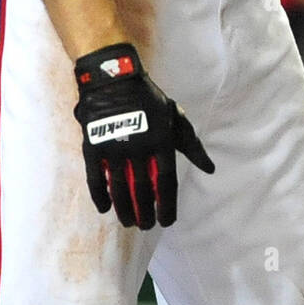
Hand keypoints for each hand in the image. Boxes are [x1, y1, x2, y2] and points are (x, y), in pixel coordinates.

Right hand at [73, 43, 213, 229]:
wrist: (114, 78)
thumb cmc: (149, 99)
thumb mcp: (175, 117)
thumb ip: (192, 146)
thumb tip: (210, 168)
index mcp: (161, 141)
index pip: (166, 183)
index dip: (167, 206)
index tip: (166, 222)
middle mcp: (139, 147)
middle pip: (143, 191)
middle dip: (145, 213)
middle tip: (145, 226)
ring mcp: (114, 147)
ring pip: (119, 189)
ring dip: (124, 210)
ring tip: (129, 222)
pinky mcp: (93, 146)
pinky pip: (95, 178)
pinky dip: (99, 195)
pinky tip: (105, 209)